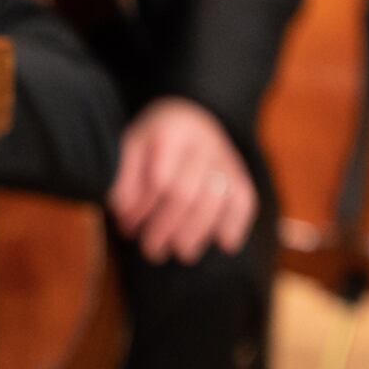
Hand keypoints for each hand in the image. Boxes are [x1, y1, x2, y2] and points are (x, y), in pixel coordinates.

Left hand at [106, 96, 257, 262]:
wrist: (189, 116)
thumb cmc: (154, 140)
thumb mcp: (131, 148)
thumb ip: (125, 178)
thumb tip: (123, 213)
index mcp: (173, 131)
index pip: (160, 178)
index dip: (144, 209)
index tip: (128, 228)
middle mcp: (204, 141)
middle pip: (188, 193)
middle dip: (167, 227)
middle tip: (152, 251)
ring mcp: (225, 157)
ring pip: (217, 199)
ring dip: (198, 232)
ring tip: (183, 253)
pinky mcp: (240, 172)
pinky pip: (245, 198)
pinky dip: (237, 223)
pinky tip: (226, 245)